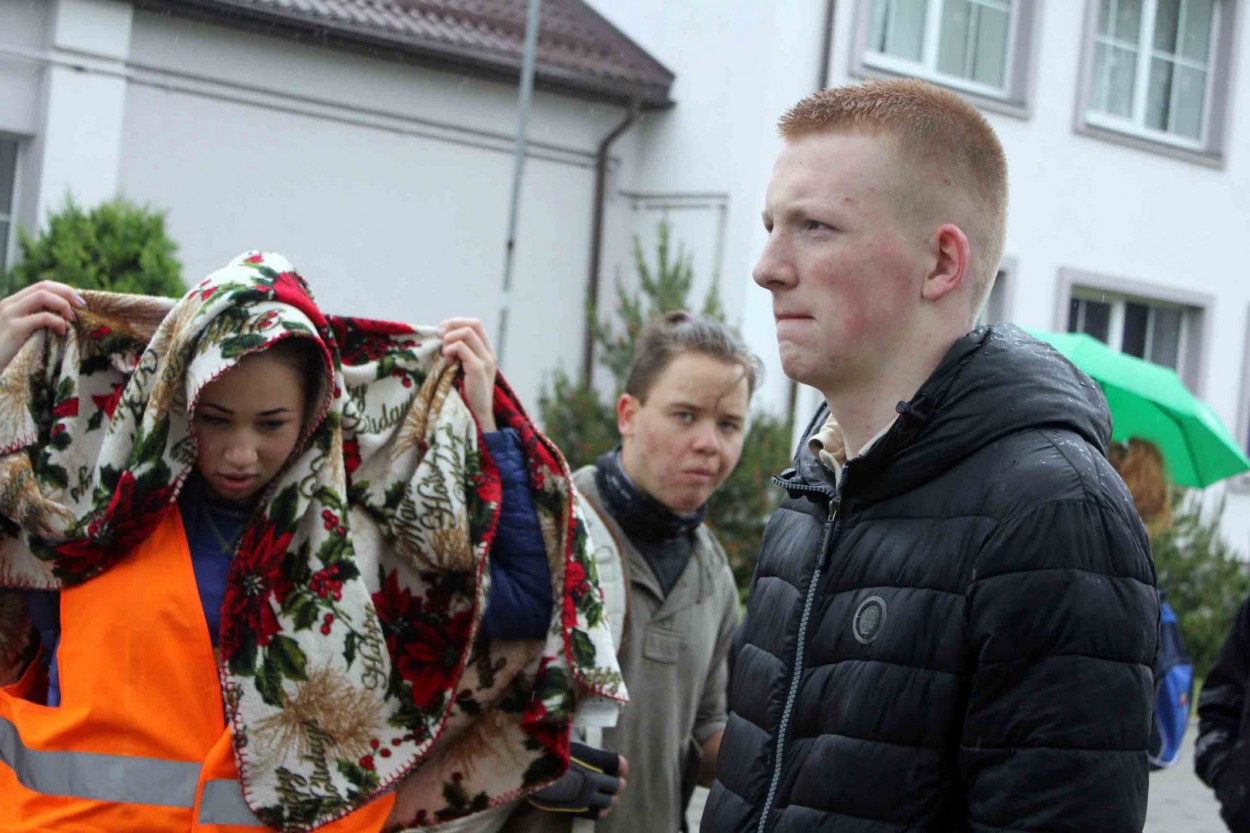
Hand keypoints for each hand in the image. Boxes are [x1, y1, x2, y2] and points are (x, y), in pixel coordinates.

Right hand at [0, 282, 85, 372]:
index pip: (41, 286)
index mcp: (12, 303)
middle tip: (83, 306)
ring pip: (42, 295)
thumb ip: (37, 321)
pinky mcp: (14, 328)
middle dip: (67, 293)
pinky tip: (62, 332)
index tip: (79, 301)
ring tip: (73, 319)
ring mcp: (9, 315)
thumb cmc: (10, 354)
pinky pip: (42, 317)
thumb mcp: (23, 332)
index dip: (63, 290)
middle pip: (43, 287)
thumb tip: (66, 316)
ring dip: (63, 304)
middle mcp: (8, 304)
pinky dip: (57, 322)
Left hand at [439, 317, 497, 432]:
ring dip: (449, 340)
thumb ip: (459, 354)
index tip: (442, 331)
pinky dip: (449, 350)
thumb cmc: (467, 394)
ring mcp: (486, 361)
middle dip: (452, 326)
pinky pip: (461, 348)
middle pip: (473, 324)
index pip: (475, 324)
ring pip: (466, 333)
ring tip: (445, 355)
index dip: (456, 322)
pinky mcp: (478, 369)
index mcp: (487, 352)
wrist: (478, 415)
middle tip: (439, 338)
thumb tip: (441, 336)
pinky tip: (447, 362)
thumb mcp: (464, 369)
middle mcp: (489, 354)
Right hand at [526, 741, 628, 819]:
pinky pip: (597, 813)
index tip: (620, 765)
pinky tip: (599, 806)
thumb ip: (574, 731)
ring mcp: (586, 796)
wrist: (529, 776)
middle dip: (617, 782)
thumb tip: (572, 716)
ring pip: (609, 801)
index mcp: (593, 758)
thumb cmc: (544, 751)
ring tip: (607, 794)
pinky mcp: (578, 809)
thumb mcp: (562, 735)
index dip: (620, 765)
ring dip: (610, 796)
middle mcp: (593, 778)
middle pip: (617, 784)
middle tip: (615, 780)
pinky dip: (601, 810)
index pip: (618, 763)